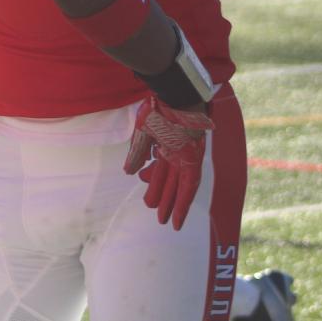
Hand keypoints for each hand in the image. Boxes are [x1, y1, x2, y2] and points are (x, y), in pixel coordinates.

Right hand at [122, 96, 213, 230]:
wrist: (175, 98)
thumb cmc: (159, 110)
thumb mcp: (142, 134)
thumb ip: (137, 153)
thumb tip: (128, 172)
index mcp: (165, 148)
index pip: (159, 173)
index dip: (154, 188)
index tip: (148, 202)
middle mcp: (177, 156)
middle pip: (170, 183)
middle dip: (164, 200)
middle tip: (158, 218)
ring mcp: (186, 159)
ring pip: (180, 188)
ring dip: (174, 205)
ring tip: (167, 221)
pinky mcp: (193, 161)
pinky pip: (190, 186)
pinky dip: (184, 202)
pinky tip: (179, 216)